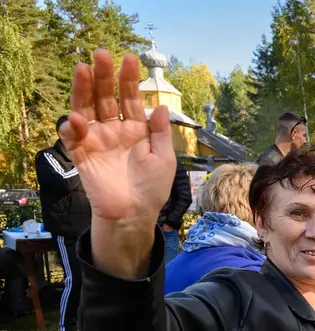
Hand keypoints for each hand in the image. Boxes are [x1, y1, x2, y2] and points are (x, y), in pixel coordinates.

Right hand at [62, 50, 175, 277]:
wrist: (134, 215)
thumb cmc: (152, 188)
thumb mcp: (164, 159)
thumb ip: (160, 133)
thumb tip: (160, 106)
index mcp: (136, 130)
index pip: (130, 99)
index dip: (130, 79)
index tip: (131, 58)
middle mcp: (114, 130)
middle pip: (106, 97)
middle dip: (104, 75)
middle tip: (101, 53)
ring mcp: (97, 140)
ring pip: (86, 108)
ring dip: (83, 89)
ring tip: (82, 68)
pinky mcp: (82, 155)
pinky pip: (72, 137)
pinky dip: (72, 126)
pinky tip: (77, 118)